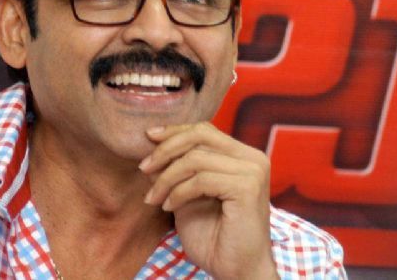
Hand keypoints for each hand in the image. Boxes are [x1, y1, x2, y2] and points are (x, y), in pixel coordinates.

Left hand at [139, 123, 278, 279]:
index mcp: (243, 156)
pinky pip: (201, 179)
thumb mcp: (190, 195)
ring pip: (196, 158)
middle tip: (143, 168)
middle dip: (166, 150)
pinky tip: (168, 207)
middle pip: (200, 136)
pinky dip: (178, 192)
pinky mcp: (247, 187)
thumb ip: (179, 170)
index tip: (148, 137)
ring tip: (153, 198)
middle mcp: (253, 159)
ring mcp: (253, 171)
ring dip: (166, 178)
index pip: (205, 131)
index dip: (174, 131)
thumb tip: (153, 146)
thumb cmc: (215, 238)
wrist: (236, 271)